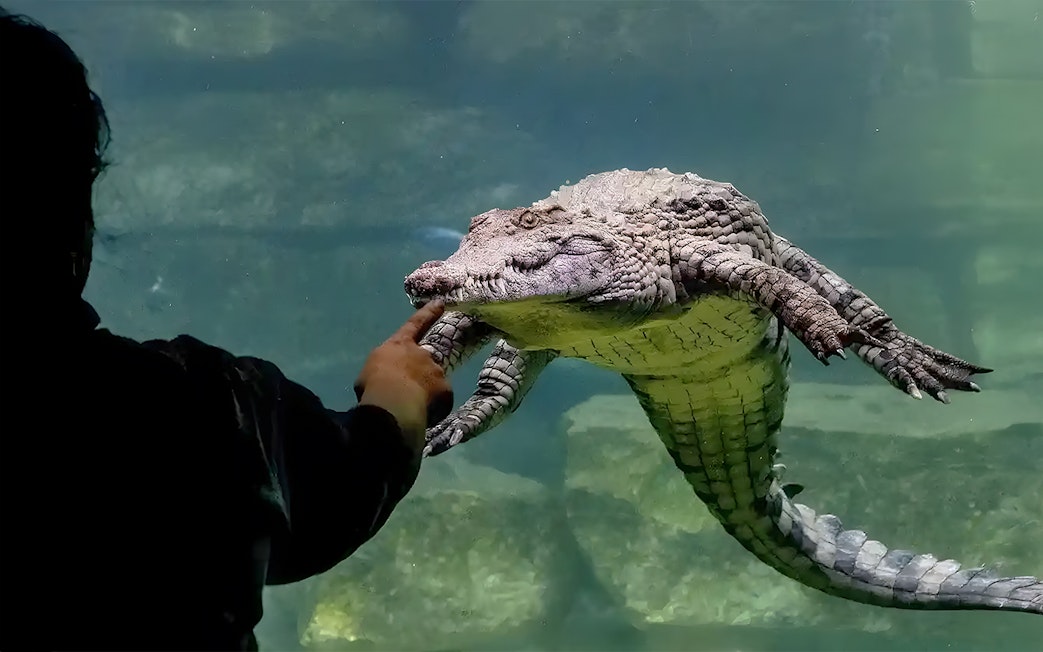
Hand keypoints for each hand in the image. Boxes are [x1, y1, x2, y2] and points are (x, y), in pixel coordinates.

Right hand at [354, 301, 453, 451]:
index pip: (415, 324)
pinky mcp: (446, 389)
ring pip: (433, 384)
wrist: (393, 402)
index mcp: (398, 346)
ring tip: (410, 409)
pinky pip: (440, 401)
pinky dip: (433, 409)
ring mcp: (436, 370)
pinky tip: (422, 417)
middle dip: (420, 374)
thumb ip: (382, 372)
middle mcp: (421, 354)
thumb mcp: (369, 374)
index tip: (441, 302)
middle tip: (408, 393)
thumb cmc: (374, 385)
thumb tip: (385, 382)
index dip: (428, 313)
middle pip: (425, 361)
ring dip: (425, 394)